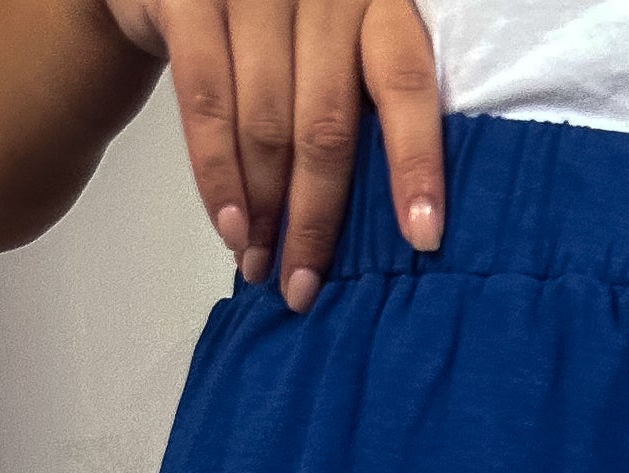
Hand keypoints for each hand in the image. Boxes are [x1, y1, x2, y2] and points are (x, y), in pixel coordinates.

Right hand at [100, 0, 443, 307]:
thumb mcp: (335, 52)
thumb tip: (387, 232)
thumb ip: (358, 110)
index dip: (415, 165)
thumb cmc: (280, 31)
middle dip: (314, 220)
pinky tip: (230, 228)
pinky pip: (205, 102)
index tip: (422, 239)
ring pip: (264, 124)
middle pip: (325, 126)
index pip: (407, 86)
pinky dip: (217, 175)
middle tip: (302, 288)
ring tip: (259, 268)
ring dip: (263, 211)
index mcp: (376, 5)